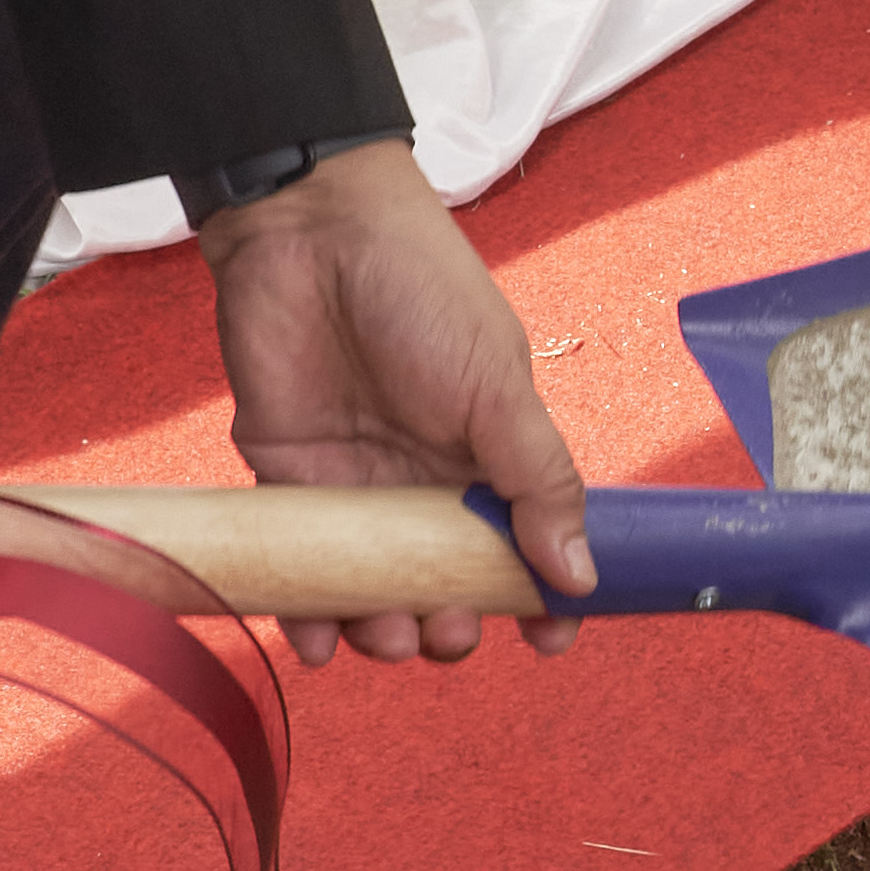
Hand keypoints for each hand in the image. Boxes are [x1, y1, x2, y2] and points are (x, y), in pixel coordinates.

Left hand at [196, 140, 591, 663]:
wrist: (310, 232)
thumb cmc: (420, 291)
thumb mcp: (498, 388)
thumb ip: (538, 484)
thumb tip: (582, 574)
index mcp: (490, 460)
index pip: (526, 549)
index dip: (540, 602)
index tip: (546, 638)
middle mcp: (426, 484)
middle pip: (446, 587)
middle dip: (452, 624)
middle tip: (447, 626)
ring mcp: (357, 489)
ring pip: (374, 593)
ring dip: (384, 632)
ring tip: (386, 633)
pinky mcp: (287, 485)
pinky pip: (298, 572)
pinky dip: (306, 615)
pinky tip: (315, 637)